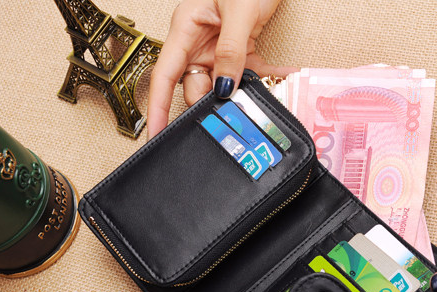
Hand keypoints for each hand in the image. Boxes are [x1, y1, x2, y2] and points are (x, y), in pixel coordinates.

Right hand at [147, 0, 297, 138]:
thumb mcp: (237, 11)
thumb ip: (230, 51)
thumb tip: (224, 88)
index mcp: (185, 29)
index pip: (164, 76)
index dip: (157, 108)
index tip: (155, 134)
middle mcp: (198, 43)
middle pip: (197, 87)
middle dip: (214, 103)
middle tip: (234, 113)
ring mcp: (219, 49)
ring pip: (223, 85)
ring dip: (244, 92)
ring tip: (265, 90)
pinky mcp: (240, 51)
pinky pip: (249, 73)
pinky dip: (265, 78)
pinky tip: (281, 78)